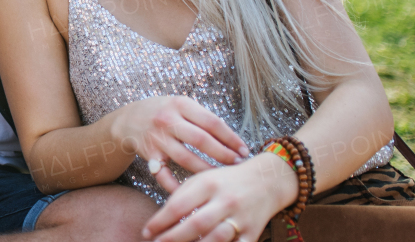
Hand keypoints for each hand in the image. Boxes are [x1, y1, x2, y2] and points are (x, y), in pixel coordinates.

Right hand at [110, 96, 249, 177]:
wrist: (126, 120)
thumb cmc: (161, 112)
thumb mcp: (179, 105)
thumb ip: (202, 117)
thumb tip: (232, 139)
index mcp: (180, 104)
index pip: (212, 122)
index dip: (231, 138)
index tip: (244, 150)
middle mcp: (167, 120)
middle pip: (202, 140)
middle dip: (223, 155)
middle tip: (238, 165)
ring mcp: (157, 138)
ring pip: (186, 159)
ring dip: (207, 170)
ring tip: (221, 177)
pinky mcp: (148, 154)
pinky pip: (164, 175)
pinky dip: (177, 186)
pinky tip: (192, 192)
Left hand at [143, 152, 297, 241]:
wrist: (267, 180)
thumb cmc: (226, 180)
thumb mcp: (202, 178)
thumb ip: (182, 194)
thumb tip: (161, 217)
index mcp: (208, 184)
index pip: (178, 205)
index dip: (160, 221)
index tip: (146, 231)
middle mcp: (225, 200)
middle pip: (195, 224)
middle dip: (173, 238)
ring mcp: (241, 217)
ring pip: (216, 238)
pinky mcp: (253, 232)